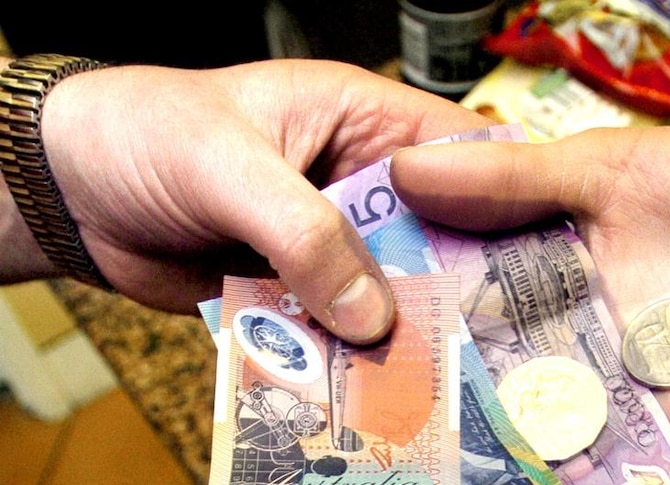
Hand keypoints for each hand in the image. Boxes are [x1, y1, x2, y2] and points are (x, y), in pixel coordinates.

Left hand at [34, 59, 489, 343]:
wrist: (71, 190)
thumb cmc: (149, 136)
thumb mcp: (229, 165)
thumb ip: (303, 230)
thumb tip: (370, 314)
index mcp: (360, 121)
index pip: (454, 150)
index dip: (494, 197)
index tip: (529, 258)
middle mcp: (356, 181)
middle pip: (432, 233)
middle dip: (452, 282)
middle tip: (487, 338)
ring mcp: (327, 238)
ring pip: (386, 286)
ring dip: (399, 327)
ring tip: (433, 374)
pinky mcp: (295, 285)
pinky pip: (336, 322)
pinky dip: (347, 350)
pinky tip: (365, 383)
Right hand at [391, 121, 669, 471]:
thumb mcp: (595, 168)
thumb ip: (506, 179)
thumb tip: (406, 169)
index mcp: (543, 286)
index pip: (461, 322)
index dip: (412, 339)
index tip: (355, 355)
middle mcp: (574, 344)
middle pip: (497, 392)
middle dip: (446, 418)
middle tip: (383, 439)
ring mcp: (628, 391)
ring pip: (554, 441)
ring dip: (506, 459)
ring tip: (441, 473)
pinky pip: (636, 470)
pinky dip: (595, 483)